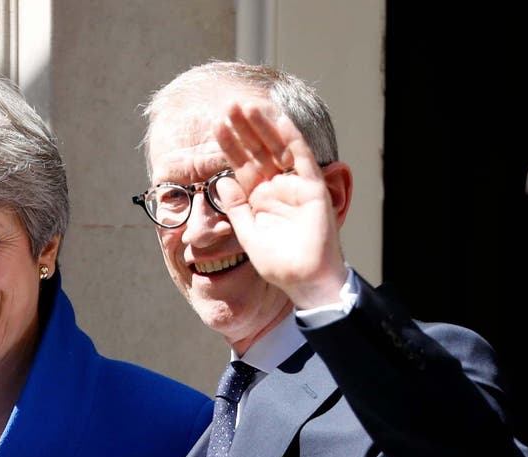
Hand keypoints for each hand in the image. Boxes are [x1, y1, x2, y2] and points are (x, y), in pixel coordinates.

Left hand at [211, 101, 347, 308]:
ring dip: (262, 127)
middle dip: (242, 129)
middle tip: (227, 105)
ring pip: (276, 148)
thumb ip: (236, 208)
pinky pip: (301, 158)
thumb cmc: (278, 264)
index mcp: (258, 198)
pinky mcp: (312, 187)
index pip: (241, 165)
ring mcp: (294, 185)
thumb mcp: (248, 235)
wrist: (305, 279)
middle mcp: (275, 187)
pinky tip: (277, 120)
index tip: (215, 125)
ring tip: (245, 107)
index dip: (229, 145)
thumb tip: (222, 180)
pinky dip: (291, 139)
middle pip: (256, 151)